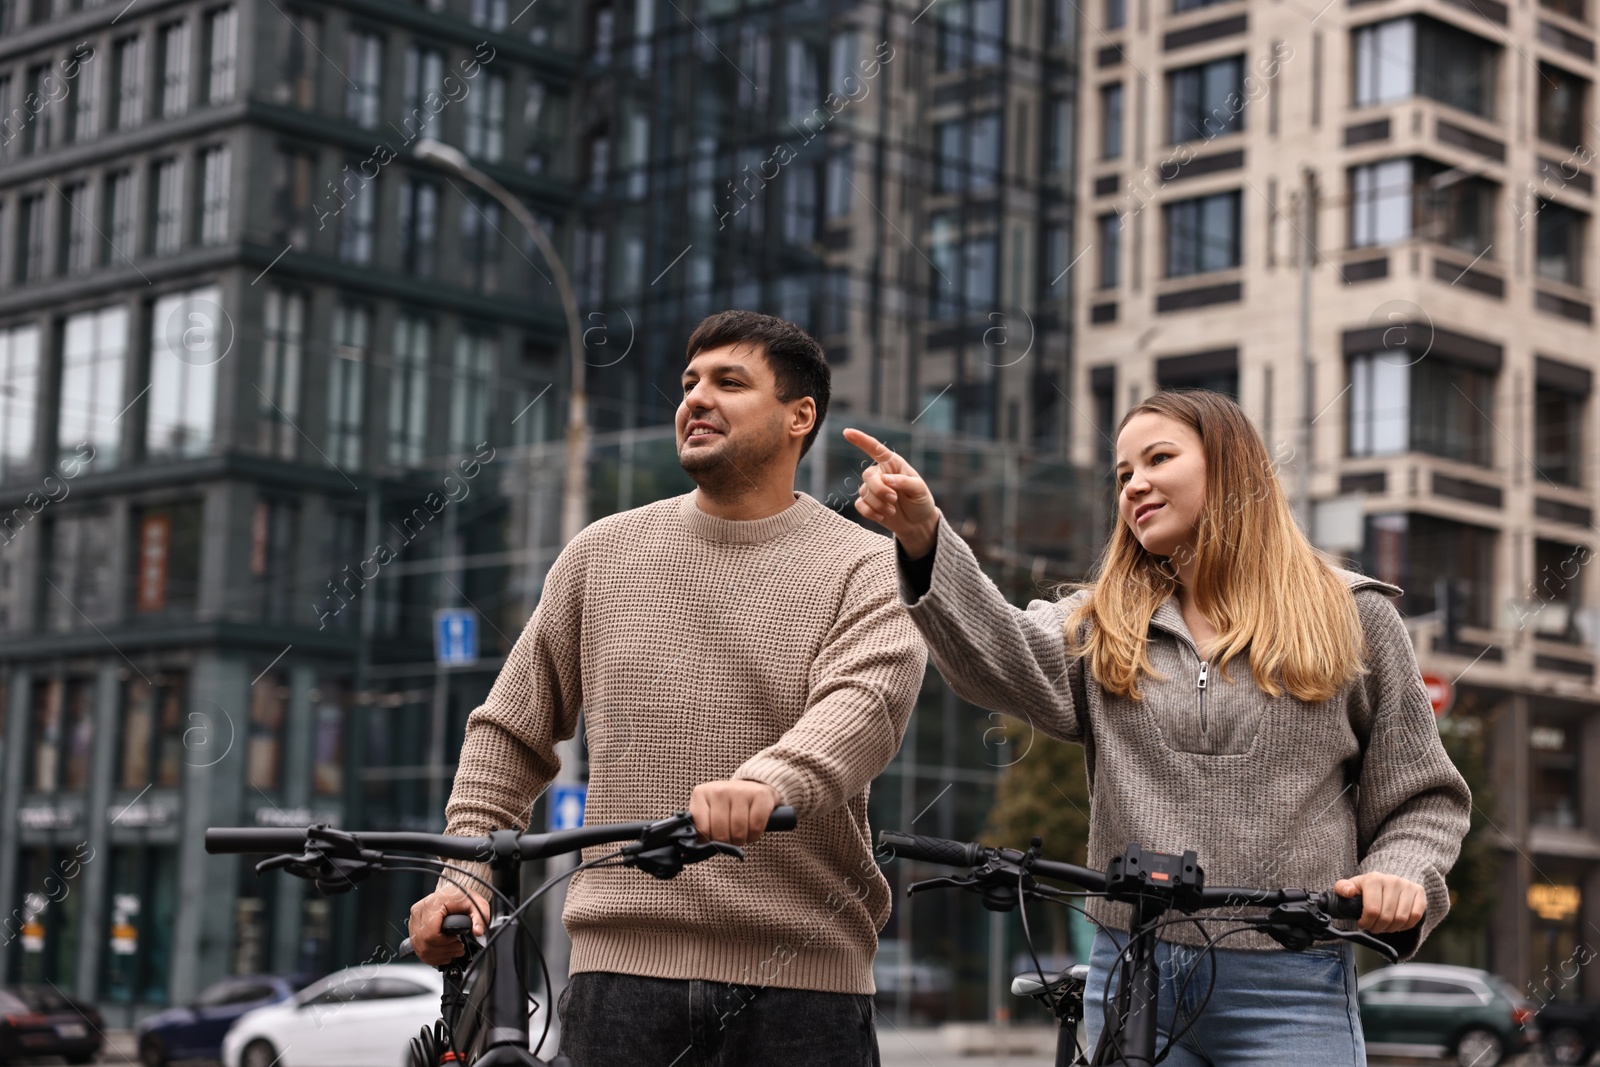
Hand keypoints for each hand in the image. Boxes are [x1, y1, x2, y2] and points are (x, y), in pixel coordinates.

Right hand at [407, 882, 489, 965]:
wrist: (453, 894)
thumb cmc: (461, 896)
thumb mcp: (476, 903)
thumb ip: (479, 917)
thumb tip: (478, 932)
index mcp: (431, 904)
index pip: (430, 933)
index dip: (445, 942)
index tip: (456, 939)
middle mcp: (418, 912)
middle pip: (424, 943)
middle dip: (444, 951)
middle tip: (458, 949)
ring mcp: (414, 922)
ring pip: (420, 949)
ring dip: (438, 955)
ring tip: (453, 952)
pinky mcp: (413, 929)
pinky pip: (418, 949)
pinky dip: (431, 956)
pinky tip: (443, 955)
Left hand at [690, 780, 779, 846]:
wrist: (754, 786)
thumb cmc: (728, 805)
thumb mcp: (709, 811)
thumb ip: (700, 828)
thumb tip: (688, 853)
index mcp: (701, 794)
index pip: (702, 830)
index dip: (710, 840)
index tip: (714, 838)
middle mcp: (719, 790)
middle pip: (720, 834)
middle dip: (727, 842)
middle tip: (731, 836)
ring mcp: (740, 791)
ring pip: (738, 832)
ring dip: (742, 840)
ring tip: (742, 832)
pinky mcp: (760, 795)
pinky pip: (755, 827)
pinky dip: (755, 835)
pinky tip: (752, 828)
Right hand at [842, 428, 940, 557]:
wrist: (918, 523)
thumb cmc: (920, 501)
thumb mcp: (919, 489)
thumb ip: (904, 481)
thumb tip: (885, 478)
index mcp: (893, 464)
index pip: (875, 449)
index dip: (861, 440)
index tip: (847, 432)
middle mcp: (880, 474)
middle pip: (868, 475)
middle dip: (879, 490)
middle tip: (894, 499)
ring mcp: (872, 489)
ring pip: (864, 493)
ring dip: (879, 504)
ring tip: (892, 510)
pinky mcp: (867, 503)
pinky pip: (859, 505)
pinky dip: (871, 513)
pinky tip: (882, 516)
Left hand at [1335, 872, 1426, 934]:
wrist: (1390, 880)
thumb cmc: (1369, 888)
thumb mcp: (1353, 886)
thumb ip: (1343, 888)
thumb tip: (1347, 892)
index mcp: (1374, 879)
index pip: (1372, 910)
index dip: (1367, 923)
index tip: (1363, 924)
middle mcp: (1392, 881)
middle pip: (1387, 917)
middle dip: (1378, 928)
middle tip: (1374, 928)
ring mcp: (1408, 886)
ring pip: (1401, 919)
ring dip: (1391, 928)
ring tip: (1384, 926)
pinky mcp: (1420, 893)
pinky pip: (1415, 916)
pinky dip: (1406, 926)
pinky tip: (1397, 924)